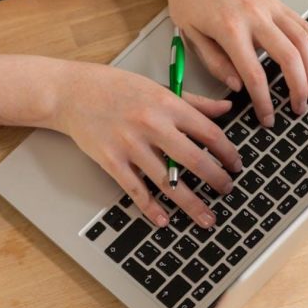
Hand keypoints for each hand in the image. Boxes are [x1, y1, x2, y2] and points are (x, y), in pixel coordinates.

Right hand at [52, 61, 242, 227]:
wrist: (72, 93)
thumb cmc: (115, 88)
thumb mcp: (157, 87)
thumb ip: (193, 101)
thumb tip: (226, 108)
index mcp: (167, 104)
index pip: (208, 132)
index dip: (227, 152)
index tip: (236, 165)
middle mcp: (152, 125)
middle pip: (194, 160)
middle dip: (216, 180)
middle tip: (227, 191)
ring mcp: (131, 145)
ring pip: (168, 181)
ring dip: (191, 203)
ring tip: (206, 217)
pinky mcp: (111, 161)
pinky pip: (136, 190)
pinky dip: (151, 208)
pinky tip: (164, 219)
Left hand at [157, 0, 307, 125]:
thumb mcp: (191, 35)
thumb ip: (215, 63)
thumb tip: (238, 86)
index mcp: (230, 29)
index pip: (254, 74)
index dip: (264, 101)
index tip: (268, 118)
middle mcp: (255, 17)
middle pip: (288, 57)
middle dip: (297, 88)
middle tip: (298, 108)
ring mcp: (270, 7)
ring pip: (302, 40)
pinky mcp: (277, 2)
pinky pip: (303, 23)